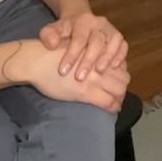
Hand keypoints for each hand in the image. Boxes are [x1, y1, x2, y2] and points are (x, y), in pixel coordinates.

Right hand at [5, 40, 129, 112]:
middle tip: (118, 95)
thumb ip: (89, 56)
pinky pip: (107, 102)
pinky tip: (113, 110)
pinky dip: (113, 107)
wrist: (38, 60)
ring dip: (119, 98)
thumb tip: (97, 65)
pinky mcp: (86, 92)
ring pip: (119, 90)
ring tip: (116, 103)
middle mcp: (99, 65)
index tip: (118, 82)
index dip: (122, 75)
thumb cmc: (52, 55)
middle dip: (123, 88)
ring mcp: (94, 79)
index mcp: (97, 53)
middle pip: (124, 78)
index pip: (120, 66)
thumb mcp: (76, 50)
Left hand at [38, 11, 127, 79]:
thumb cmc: (65, 31)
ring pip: (113, 43)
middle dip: (88, 60)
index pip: (78, 38)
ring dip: (107, 58)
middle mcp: (99, 23)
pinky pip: (123, 46)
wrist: (79, 22)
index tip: (63, 71)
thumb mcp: (52, 30)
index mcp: (82, 21)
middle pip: (97, 41)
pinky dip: (120, 56)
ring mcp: (111, 29)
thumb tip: (52, 44)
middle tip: (79, 78)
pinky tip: (114, 68)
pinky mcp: (118, 37)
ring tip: (99, 72)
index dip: (71, 55)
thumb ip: (48, 35)